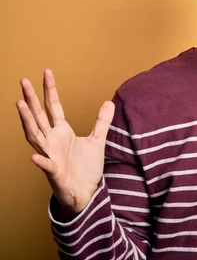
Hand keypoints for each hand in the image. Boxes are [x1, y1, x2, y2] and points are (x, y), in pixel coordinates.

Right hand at [17, 69, 114, 213]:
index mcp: (62, 132)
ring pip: (36, 135)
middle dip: (31, 98)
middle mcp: (52, 141)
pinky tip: (34, 155)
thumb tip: (108, 102)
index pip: (53, 106)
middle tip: (23, 80)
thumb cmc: (86, 168)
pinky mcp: (54, 172)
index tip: (47, 72)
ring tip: (20, 104)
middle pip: (39, 116)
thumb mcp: (97, 141)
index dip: (50, 90)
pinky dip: (40, 160)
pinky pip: (46, 165)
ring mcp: (51, 155)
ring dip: (27, 121)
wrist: (86, 193)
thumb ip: (101, 122)